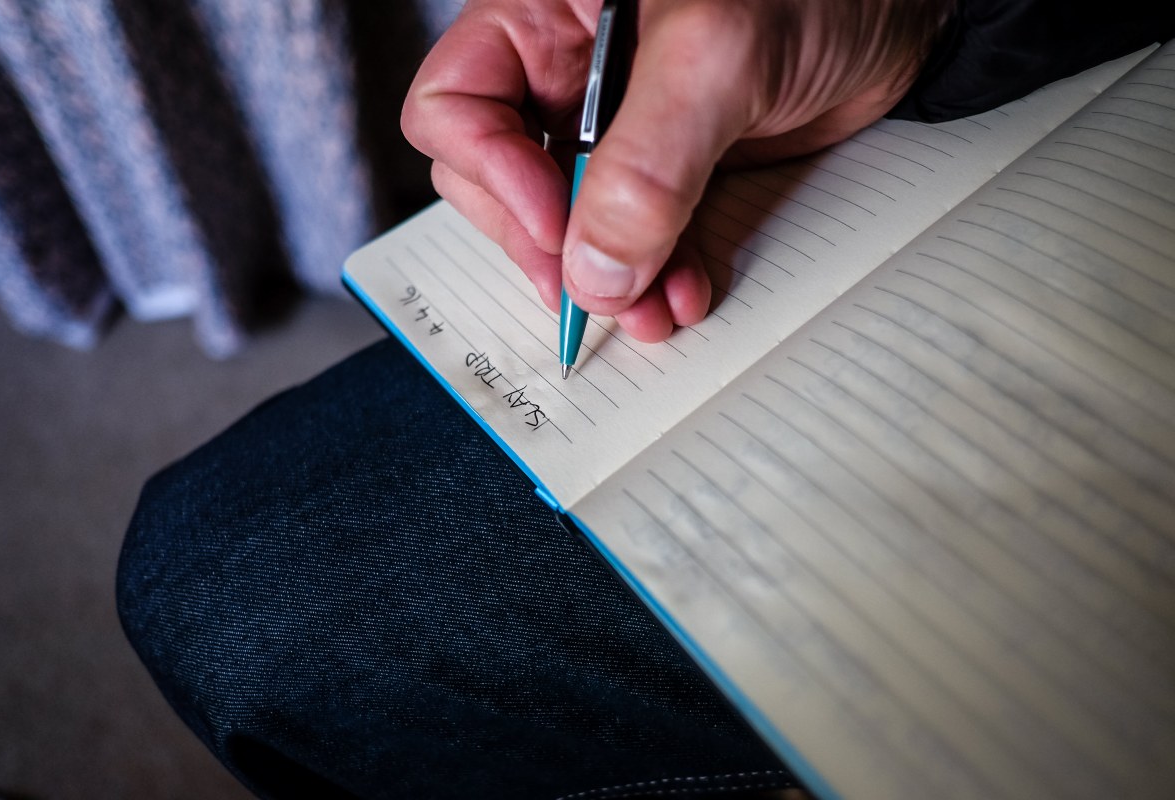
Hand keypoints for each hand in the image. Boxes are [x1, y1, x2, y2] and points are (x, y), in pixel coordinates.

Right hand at [402, 0, 949, 341]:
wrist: (905, 14)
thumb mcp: (719, 56)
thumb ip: (647, 163)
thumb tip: (593, 269)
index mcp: (547, 15)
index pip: (456, 103)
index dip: (490, 172)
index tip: (554, 221)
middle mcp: (566, 73)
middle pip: (498, 177)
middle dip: (549, 244)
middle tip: (592, 291)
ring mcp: (614, 129)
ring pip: (565, 223)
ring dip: (603, 279)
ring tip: (651, 312)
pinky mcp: (664, 172)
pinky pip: (630, 240)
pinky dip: (651, 278)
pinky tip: (682, 294)